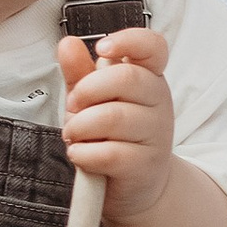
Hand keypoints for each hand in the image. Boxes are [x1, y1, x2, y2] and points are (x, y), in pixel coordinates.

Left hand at [59, 26, 175, 226]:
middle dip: (87, 91)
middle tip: (72, 107)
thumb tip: (67, 43)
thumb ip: (80, 72)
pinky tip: (80, 155)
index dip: (128, 40)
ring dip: (80, 126)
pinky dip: (84, 154)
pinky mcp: (145, 164)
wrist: (135, 186)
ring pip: (114, 117)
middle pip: (127, 78)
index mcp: (148, 77)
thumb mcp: (93, 100)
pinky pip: (109, 153)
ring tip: (73, 135)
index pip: (153, 46)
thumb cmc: (112, 136)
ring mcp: (156, 134)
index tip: (102, 49)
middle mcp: (159, 101)